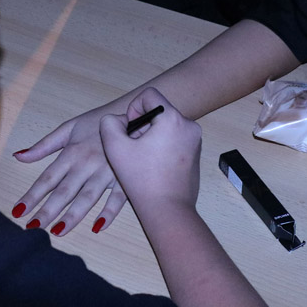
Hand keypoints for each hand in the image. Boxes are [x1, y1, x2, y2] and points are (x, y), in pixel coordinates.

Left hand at [12, 102, 127, 234]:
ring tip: (58, 231)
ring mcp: (106, 172)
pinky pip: (118, 198)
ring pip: (87, 197)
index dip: (32, 196)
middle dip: (47, 210)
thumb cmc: (98, 121)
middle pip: (64, 191)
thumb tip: (18, 156)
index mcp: (71, 153)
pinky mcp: (125, 177)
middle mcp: (86, 164)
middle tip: (32, 228)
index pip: (47, 179)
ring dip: (73, 215)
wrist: (132, 113)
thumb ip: (43, 146)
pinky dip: (109, 213)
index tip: (18, 212)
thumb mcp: (68, 129)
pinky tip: (97, 227)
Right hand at [100, 89, 202, 217]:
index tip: (129, 131)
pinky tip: (152, 167)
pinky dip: (161, 147)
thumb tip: (119, 120)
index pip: (149, 95)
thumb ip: (110, 124)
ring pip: (166, 127)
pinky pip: (175, 140)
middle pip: (158, 112)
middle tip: (133, 149)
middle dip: (142, 127)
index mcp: (173, 119)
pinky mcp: (196, 154)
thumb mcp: (115, 148)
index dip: (133, 110)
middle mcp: (189, 126)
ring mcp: (195, 141)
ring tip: (141, 160)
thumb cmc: (142, 179)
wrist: (168, 210)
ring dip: (150, 138)